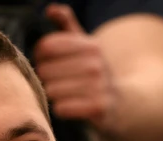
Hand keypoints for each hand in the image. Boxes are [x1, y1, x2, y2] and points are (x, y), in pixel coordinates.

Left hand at [34, 3, 118, 130]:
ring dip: (54, 95)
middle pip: (45, 70)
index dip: (39, 56)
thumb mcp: (84, 44)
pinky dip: (62, 109)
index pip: (45, 46)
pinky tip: (71, 106)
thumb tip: (50, 9)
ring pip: (51, 90)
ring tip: (66, 94)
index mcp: (90, 45)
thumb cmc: (94, 71)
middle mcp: (96, 64)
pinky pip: (61, 108)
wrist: (122, 101)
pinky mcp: (97, 108)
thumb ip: (66, 23)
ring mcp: (98, 86)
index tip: (47, 61)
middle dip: (46, 78)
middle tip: (57, 81)